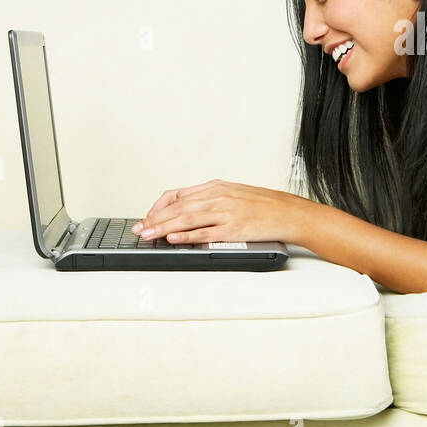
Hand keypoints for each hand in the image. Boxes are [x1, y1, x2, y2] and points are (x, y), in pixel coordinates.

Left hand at [133, 179, 302, 244]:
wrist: (288, 212)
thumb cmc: (263, 205)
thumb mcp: (233, 193)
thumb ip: (210, 199)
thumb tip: (186, 208)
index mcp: (216, 187)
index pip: (178, 195)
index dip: (159, 208)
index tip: (147, 217)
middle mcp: (218, 197)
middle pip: (178, 207)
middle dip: (155, 219)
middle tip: (139, 229)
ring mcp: (226, 212)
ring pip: (188, 219)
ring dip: (164, 228)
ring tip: (148, 235)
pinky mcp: (234, 228)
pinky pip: (206, 232)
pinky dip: (187, 236)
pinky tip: (174, 239)